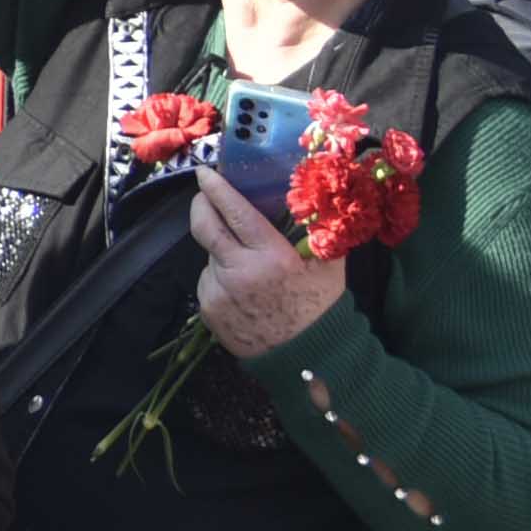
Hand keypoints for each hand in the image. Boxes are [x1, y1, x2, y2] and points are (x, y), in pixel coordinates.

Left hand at [188, 168, 346, 357]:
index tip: (204, 173)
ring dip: (220, 251)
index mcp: (271, 257)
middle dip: (201, 206)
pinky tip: (242, 288)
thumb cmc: (320, 308)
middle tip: (204, 196)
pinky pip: (208, 281)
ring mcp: (219, 292)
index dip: (217, 190)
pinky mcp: (208, 311)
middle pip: (205, 228)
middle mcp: (239, 272)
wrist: (306, 357)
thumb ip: (319, 230)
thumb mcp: (330, 265)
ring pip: (209, 256)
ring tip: (247, 264)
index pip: (235, 213)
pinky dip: (219, 276)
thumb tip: (317, 196)